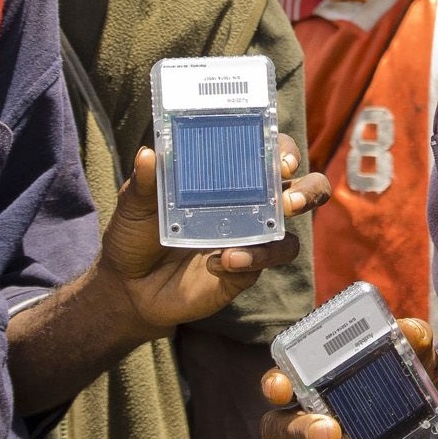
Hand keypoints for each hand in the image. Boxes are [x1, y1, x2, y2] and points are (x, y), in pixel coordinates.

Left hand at [99, 135, 330, 337]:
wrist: (128, 288)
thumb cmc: (135, 236)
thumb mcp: (135, 205)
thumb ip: (144, 183)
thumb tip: (149, 155)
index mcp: (229, 179)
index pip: (269, 154)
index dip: (284, 150)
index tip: (282, 158)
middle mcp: (249, 206)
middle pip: (301, 191)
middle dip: (309, 190)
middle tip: (293, 198)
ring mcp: (250, 241)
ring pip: (292, 235)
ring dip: (282, 236)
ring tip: (260, 235)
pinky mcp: (245, 272)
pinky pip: (263, 265)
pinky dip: (250, 260)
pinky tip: (219, 261)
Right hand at [260, 317, 437, 438]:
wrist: (430, 424)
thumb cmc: (404, 379)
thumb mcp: (414, 356)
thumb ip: (412, 338)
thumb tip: (410, 331)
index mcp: (313, 383)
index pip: (279, 382)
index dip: (274, 385)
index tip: (282, 387)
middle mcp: (308, 421)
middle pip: (279, 430)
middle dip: (298, 431)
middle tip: (329, 429)